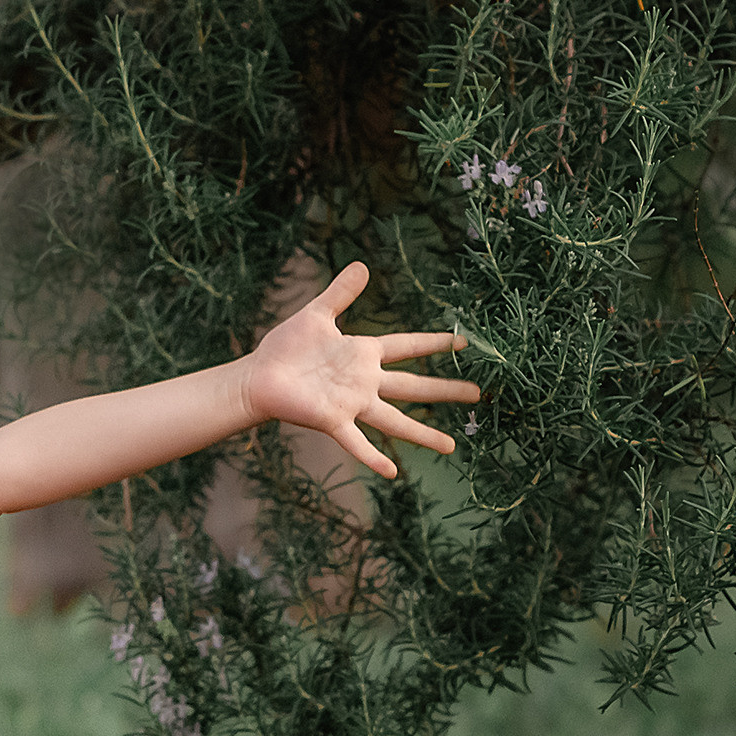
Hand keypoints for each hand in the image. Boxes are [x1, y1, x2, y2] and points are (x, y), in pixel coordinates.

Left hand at [239, 261, 481, 478]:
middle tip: (478, 393)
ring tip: (451, 446)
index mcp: (363, 353)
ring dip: (422, 433)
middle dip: (445, 389)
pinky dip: (372, 456)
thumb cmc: (285, 348)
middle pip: (413, 385)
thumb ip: (340, 293)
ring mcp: (351, 404)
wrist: (257, 377)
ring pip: (395, 420)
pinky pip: (356, 441)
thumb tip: (362, 265)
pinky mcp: (332, 420)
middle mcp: (364, 382)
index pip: (407, 346)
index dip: (434, 343)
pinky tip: (392, 471)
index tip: (463, 341)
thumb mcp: (316, 315)